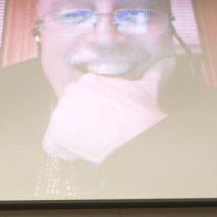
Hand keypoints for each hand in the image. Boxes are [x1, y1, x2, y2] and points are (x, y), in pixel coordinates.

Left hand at [42, 56, 173, 162]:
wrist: (139, 132)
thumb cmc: (142, 113)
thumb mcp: (147, 88)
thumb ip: (152, 73)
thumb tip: (165, 62)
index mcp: (86, 81)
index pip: (78, 104)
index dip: (89, 118)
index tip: (104, 125)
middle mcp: (70, 92)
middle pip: (68, 117)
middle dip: (80, 129)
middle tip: (101, 136)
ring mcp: (61, 111)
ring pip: (60, 132)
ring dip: (74, 141)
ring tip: (95, 143)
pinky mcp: (56, 131)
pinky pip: (51, 146)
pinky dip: (64, 153)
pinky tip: (82, 152)